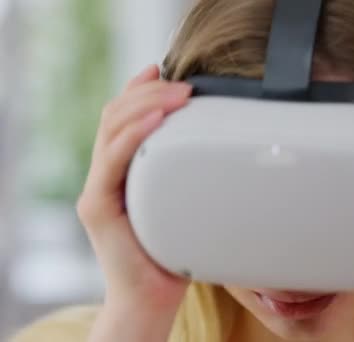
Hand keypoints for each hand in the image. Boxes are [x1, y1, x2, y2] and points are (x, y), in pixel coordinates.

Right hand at [76, 65, 192, 340]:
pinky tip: (157, 120)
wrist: (152, 300)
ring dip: (145, 104)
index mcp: (123, 171)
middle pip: (116, 115)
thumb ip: (188, 177)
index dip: (140, 88)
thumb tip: (223, 150)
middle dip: (149, 91)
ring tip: (178, 95)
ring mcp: (98, 190)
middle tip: (184, 83)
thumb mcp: (184, 206)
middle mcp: (105, 175)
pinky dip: (134, 135)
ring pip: (112, 130)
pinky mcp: (97, 207)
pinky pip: (113, 161)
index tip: (165, 68)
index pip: (124, 118)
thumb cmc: (173, 255)